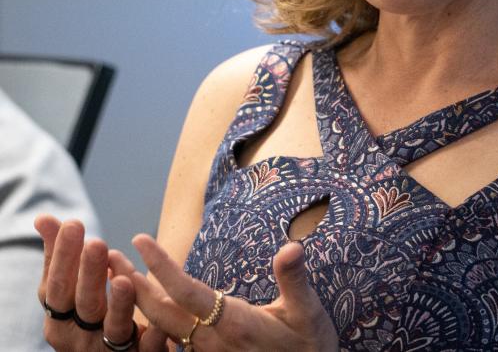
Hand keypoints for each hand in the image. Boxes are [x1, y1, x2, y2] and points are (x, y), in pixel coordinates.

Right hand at [34, 215, 141, 350]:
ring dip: (119, 304)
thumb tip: (44, 217)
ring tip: (124, 280)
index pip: (55, 287)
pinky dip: (152, 337)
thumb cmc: (91, 317)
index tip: (72, 224)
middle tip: (97, 243)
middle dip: (89, 274)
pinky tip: (159, 325)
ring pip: (113, 328)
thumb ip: (63, 257)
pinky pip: (146, 350)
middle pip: (83, 305)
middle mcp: (79, 338)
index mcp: (60, 319)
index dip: (61, 257)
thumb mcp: (74, 290)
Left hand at [111, 234, 337, 350]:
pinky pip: (168, 338)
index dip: (161, 265)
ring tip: (114, 275)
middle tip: (104, 255)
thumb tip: (291, 246)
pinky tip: (139, 307)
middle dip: (129, 282)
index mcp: (232, 323)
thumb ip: (294, 279)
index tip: (140, 239)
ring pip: (159, 326)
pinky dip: (148, 318)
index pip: (187, 291)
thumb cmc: (309, 345)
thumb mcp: (308, 312)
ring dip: (135, 299)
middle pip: (159, 310)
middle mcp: (211, 340)